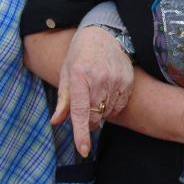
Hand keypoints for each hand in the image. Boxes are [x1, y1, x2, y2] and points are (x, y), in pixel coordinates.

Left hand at [51, 25, 133, 156]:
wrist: (103, 34)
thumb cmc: (79, 55)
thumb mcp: (66, 73)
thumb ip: (63, 100)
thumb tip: (55, 122)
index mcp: (79, 75)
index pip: (80, 110)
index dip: (81, 132)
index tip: (83, 149)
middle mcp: (99, 78)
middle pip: (95, 116)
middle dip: (89, 120)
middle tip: (86, 107)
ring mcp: (116, 79)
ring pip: (108, 113)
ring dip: (101, 112)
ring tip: (97, 93)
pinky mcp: (127, 81)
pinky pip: (119, 106)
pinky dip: (112, 106)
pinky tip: (107, 92)